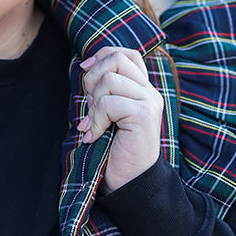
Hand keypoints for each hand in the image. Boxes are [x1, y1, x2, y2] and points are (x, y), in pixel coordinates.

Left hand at [77, 46, 162, 193]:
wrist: (130, 182)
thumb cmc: (114, 148)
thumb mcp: (107, 113)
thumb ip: (104, 90)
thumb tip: (85, 67)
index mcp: (143, 89)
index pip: (126, 54)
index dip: (103, 55)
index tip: (85, 68)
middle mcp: (150, 92)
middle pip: (117, 58)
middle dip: (93, 76)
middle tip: (90, 103)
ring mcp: (149, 102)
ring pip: (109, 79)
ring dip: (93, 104)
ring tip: (94, 124)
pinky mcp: (144, 115)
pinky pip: (108, 102)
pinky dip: (96, 119)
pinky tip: (96, 135)